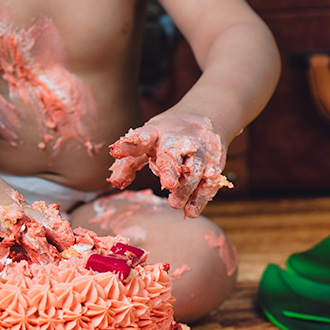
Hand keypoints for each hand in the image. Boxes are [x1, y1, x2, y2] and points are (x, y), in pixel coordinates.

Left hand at [108, 114, 231, 217]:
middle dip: (171, 170)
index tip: (117, 151)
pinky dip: (200, 198)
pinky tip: (190, 211)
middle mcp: (180, 141)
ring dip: (186, 188)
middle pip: (174, 155)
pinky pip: (208, 183)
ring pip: (195, 171)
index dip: (131, 143)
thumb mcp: (146, 143)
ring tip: (174, 204)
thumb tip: (115, 184)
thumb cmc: (167, 137)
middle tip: (168, 185)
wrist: (206, 118)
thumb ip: (128, 163)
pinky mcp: (214, 165)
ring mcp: (199, 153)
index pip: (143, 136)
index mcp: (157, 133)